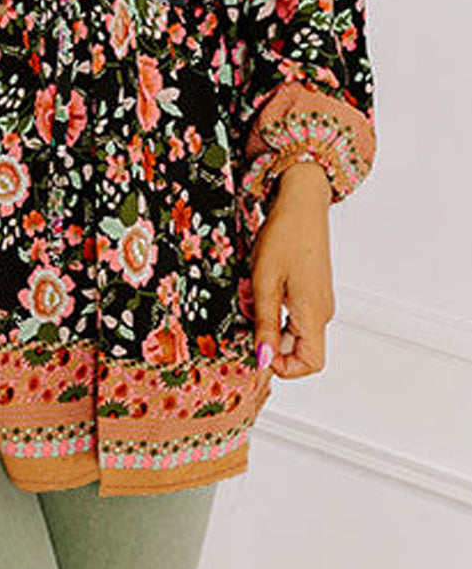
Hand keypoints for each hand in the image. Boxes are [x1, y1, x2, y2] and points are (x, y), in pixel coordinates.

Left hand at [251, 161, 334, 379]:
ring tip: (252, 297)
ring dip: (270, 323)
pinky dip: (276, 309)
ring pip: (295, 331)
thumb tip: (263, 360)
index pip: (311, 364)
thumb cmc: (284, 236)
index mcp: (314, 314)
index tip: (257, 349)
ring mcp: (319, 301)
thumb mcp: (264, 282)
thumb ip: (264, 324)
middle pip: (301, 350)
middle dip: (270, 341)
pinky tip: (260, 288)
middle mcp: (322, 312)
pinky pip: (295, 313)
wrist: (301, 202)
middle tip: (247, 318)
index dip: (284, 366)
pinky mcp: (313, 290)